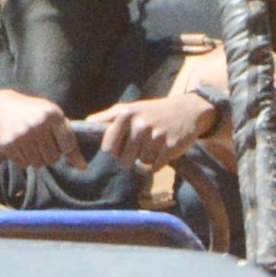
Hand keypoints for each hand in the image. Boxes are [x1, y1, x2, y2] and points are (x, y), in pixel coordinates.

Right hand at [0, 87, 71, 166]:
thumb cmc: (32, 112)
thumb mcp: (52, 118)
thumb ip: (68, 140)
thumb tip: (83, 168)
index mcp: (52, 115)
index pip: (68, 146)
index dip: (64, 149)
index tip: (58, 144)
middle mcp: (38, 124)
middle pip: (53, 158)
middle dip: (50, 156)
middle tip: (42, 144)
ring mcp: (22, 135)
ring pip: (37, 163)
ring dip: (36, 158)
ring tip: (30, 145)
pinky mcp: (9, 144)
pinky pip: (23, 163)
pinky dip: (23, 159)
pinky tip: (19, 146)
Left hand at [94, 90, 221, 169]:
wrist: (189, 110)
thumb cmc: (153, 111)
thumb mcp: (130, 108)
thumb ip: (107, 117)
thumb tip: (86, 123)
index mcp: (126, 114)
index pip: (108, 148)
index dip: (113, 151)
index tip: (121, 145)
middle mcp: (140, 125)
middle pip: (123, 160)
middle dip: (130, 158)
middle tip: (141, 145)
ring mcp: (156, 136)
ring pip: (139, 164)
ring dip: (146, 159)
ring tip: (154, 144)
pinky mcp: (170, 147)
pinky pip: (153, 167)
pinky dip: (157, 163)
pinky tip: (162, 150)